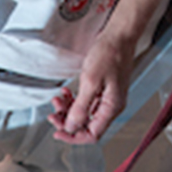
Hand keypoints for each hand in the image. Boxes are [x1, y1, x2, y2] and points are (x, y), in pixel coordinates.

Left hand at [48, 0, 171, 144]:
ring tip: (58, 99)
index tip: (58, 132)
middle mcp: (111, 106)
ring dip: (68, 109)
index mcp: (112, 107)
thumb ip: (80, 107)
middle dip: (67, 121)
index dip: (73, 136)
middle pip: (86, 125)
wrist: (118, 36)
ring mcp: (106, 98)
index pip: (92, 134)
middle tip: (53, 114)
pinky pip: (85, 102)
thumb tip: (71, 126)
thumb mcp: (91, 82)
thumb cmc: (110, 53)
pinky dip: (73, 100)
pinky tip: (66, 93)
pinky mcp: (102, 90)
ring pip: (83, 114)